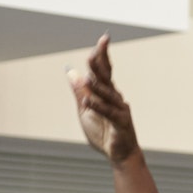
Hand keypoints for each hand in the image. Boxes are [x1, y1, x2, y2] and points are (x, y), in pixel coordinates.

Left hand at [69, 36, 139, 163]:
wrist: (119, 154)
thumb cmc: (104, 131)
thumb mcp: (85, 109)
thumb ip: (80, 91)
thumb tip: (71, 71)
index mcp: (107, 93)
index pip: (104, 70)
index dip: (103, 55)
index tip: (104, 38)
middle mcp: (116, 98)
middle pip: (107, 77)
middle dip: (102, 62)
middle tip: (101, 45)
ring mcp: (120, 109)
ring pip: (107, 94)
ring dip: (98, 84)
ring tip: (88, 75)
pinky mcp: (121, 123)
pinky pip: (108, 113)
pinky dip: (98, 107)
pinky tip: (87, 101)